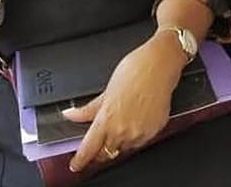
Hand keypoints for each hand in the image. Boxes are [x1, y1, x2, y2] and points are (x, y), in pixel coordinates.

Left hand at [62, 33, 184, 172]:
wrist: (159, 66)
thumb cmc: (134, 71)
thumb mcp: (107, 90)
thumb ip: (88, 109)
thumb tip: (71, 114)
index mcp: (107, 120)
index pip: (89, 149)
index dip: (80, 160)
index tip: (76, 164)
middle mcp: (122, 130)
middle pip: (106, 153)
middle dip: (100, 151)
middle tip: (100, 142)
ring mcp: (140, 133)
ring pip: (124, 148)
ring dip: (119, 142)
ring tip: (124, 121)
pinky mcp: (154, 131)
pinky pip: (141, 142)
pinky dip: (136, 136)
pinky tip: (137, 119)